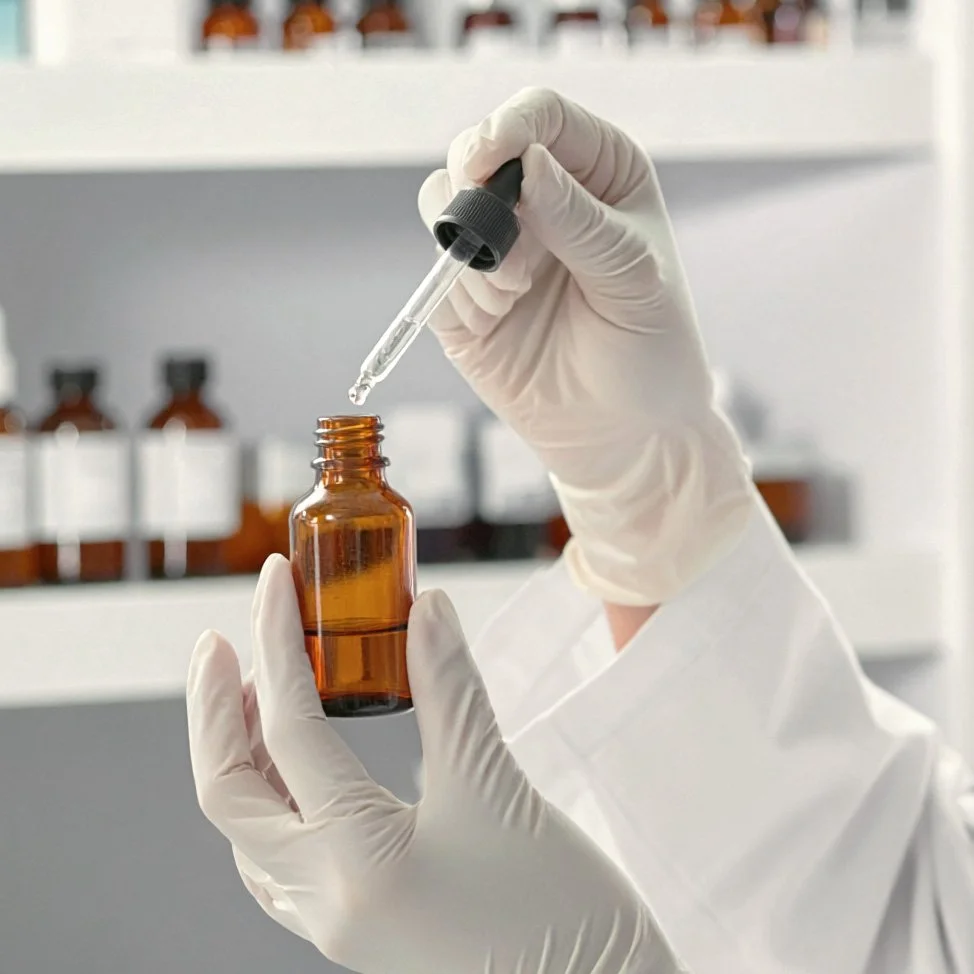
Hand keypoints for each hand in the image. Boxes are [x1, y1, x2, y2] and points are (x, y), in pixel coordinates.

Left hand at [187, 555, 683, 973]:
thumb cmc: (558, 916)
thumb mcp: (500, 787)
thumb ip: (452, 689)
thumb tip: (427, 609)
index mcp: (356, 862)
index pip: (290, 730)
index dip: (275, 640)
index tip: (275, 581)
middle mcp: (327, 899)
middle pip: (230, 793)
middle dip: (214, 711)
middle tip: (220, 642)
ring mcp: (336, 920)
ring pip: (252, 828)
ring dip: (242, 753)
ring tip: (258, 691)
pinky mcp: (358, 923)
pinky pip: (282, 857)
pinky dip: (277, 795)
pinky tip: (301, 766)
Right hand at [418, 88, 752, 605]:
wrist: (626, 436)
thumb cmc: (651, 354)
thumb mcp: (634, 280)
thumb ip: (580, 221)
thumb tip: (527, 162)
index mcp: (597, 176)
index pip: (541, 117)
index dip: (508, 126)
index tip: (489, 157)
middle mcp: (542, 203)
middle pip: (476, 150)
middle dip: (478, 188)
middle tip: (504, 239)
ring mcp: (498, 251)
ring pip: (443, 205)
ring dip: (470, 244)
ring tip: (515, 290)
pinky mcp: (464, 302)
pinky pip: (435, 274)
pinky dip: (457, 291)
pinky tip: (497, 316)